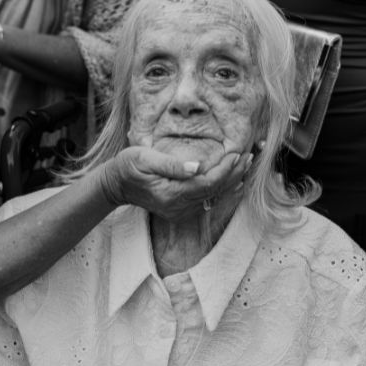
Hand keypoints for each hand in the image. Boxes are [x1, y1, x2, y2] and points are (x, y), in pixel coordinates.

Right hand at [98, 146, 250, 219]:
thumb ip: (171, 164)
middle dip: (234, 173)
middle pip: (214, 191)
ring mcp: (179, 212)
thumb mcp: (144, 158)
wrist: (116, 185)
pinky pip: (208, 201)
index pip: (206, 183)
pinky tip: (233, 180)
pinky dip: (223, 189)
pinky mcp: (181, 211)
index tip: (236, 153)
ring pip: (214, 197)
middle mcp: (177, 207)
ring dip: (232, 180)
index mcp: (170, 194)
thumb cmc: (128, 166)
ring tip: (246, 164)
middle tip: (249, 156)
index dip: (225, 169)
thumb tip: (197, 167)